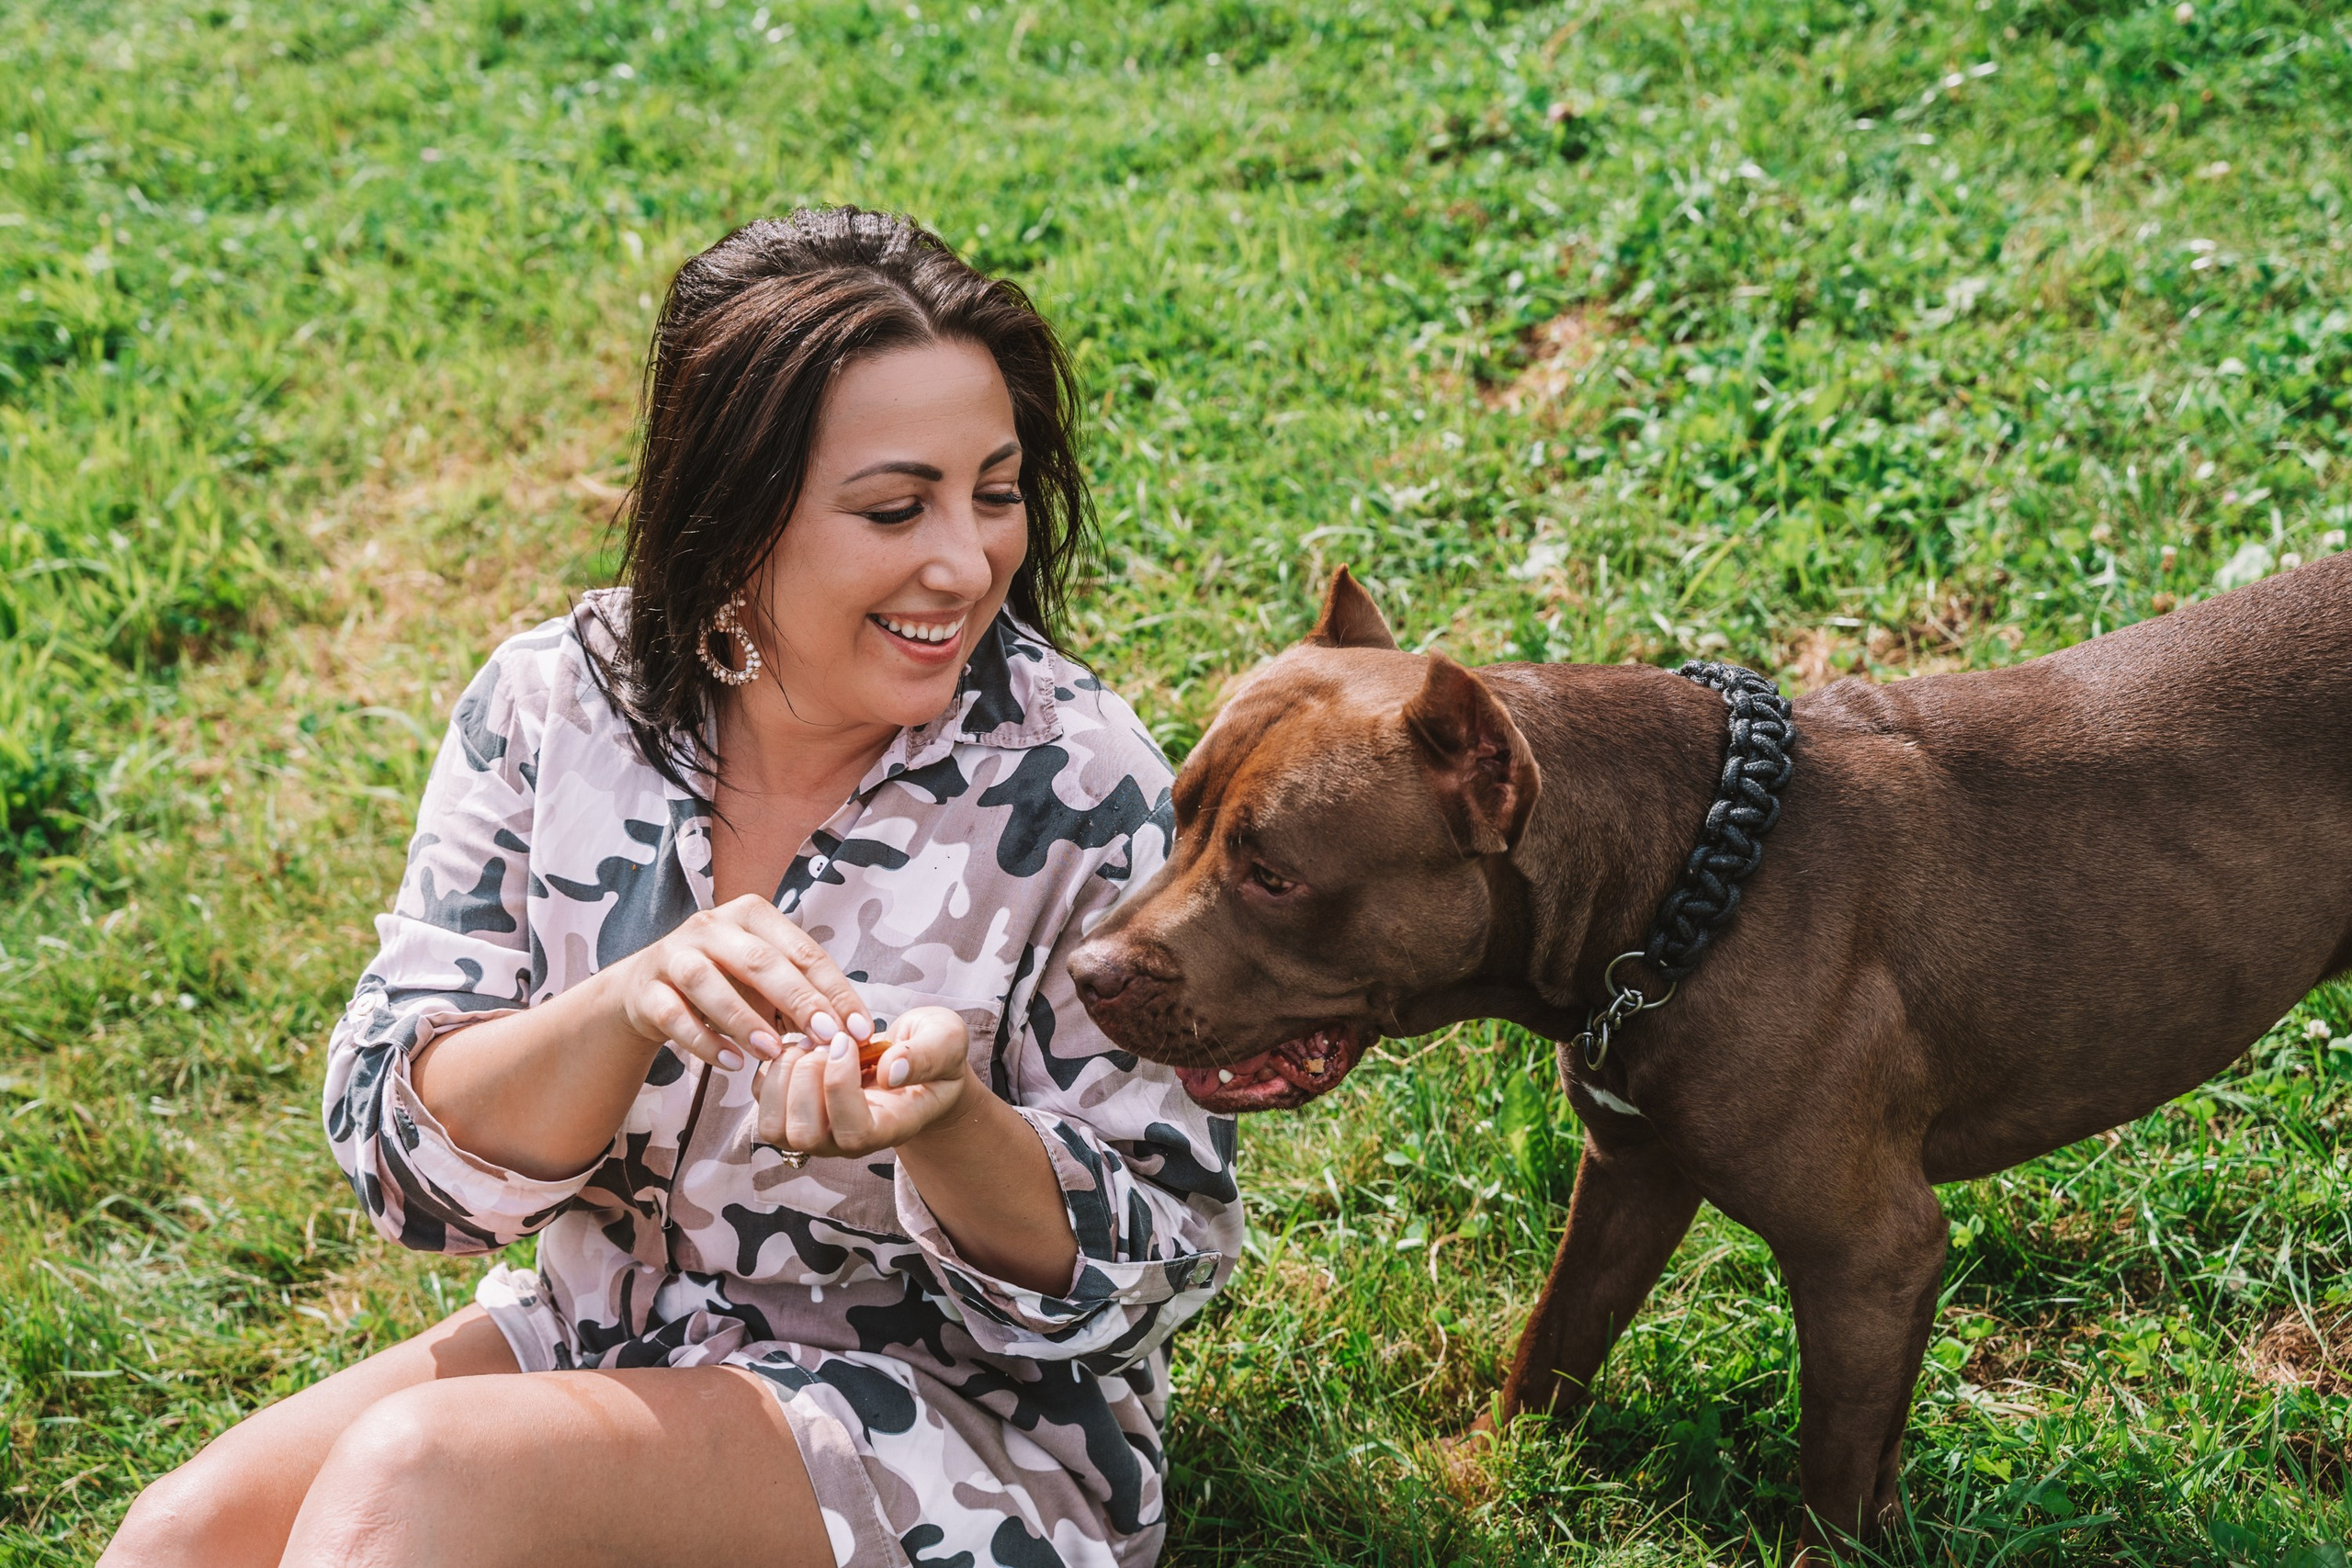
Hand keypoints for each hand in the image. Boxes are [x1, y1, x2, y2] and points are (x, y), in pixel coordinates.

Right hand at [599, 895, 870, 1071]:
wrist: (647, 992)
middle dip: (798, 1000)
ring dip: (744, 1020)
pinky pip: (674, 1015)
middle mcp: (712, 925)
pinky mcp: (646, 989)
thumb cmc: (724, 984)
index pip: (803, 951)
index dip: (835, 991)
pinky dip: (704, 1041)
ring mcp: (674, 954)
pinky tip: (731, 1063)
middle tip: (826, 1037)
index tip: (860, 1029)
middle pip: (760, 961)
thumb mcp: (765, 982)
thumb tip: (851, 1030)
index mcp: (752, 915)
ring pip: (708, 983)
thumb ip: (802, 996)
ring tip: (774, 1053)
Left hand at [754, 1006, 973, 1158]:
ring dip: (783, 1075)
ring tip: (810, 1043)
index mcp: (889, 1127)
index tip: (848, 1041)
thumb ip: (927, 1055)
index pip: (853, 1132)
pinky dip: (770, 1068)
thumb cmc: (932, 1052)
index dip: (840, 1085)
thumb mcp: (945, 1040)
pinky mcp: (793, 1111)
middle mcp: (847, 1140)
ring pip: (775, 1127)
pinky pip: (762, 1101)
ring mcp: (817, 1130)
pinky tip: (800, 1046)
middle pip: (804, 1136)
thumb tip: (890, 1071)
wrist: (915, 1061)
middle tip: (826, 1040)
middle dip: (806, 1078)